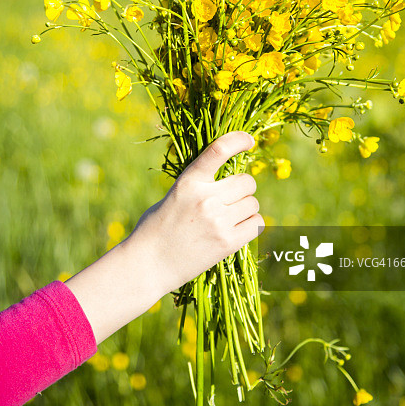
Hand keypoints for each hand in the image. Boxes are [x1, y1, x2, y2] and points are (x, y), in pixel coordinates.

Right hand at [66, 131, 263, 343]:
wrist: (147, 265)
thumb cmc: (155, 229)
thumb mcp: (172, 197)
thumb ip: (197, 187)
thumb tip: (228, 183)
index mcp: (188, 182)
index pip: (218, 150)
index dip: (237, 140)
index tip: (248, 140)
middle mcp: (205, 198)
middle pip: (246, 181)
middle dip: (243, 188)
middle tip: (232, 198)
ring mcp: (218, 220)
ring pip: (253, 203)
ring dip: (246, 208)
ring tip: (230, 217)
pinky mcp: (227, 242)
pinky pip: (257, 224)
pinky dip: (251, 225)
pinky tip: (238, 229)